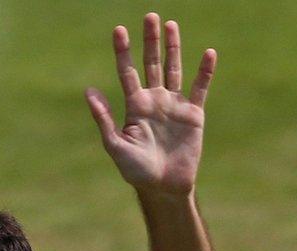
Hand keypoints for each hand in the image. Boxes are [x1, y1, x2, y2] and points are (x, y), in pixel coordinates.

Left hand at [85, 13, 215, 194]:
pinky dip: (204, 72)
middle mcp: (154, 101)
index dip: (123, 52)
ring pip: (173, 69)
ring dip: (173, 48)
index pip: (127, 72)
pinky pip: (199, 88)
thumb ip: (103, 118)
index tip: (119, 30)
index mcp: (134, 106)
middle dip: (150, 41)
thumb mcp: (115, 145)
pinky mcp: (193, 114)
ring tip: (170, 25)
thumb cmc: (135, 170)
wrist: (163, 187)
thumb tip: (88, 91)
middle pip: (151, 64)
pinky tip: (208, 53)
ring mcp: (174, 105)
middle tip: (149, 16)